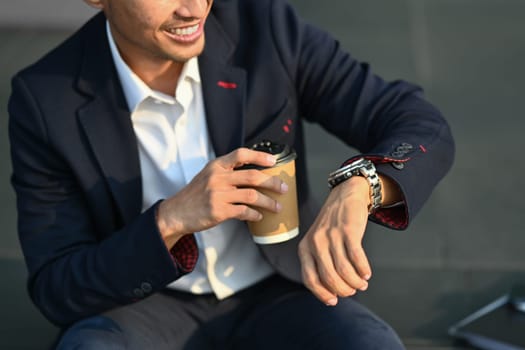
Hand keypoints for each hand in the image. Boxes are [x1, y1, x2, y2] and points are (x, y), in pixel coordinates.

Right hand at [157, 148, 287, 247]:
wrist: (176, 212)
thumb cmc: (195, 195)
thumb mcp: (208, 175)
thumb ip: (226, 172)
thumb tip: (254, 174)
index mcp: (216, 166)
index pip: (241, 154)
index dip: (259, 156)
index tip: (274, 161)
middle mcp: (218, 178)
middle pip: (253, 176)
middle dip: (272, 182)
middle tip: (284, 188)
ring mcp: (218, 195)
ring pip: (252, 196)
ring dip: (268, 202)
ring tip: (277, 206)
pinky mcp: (218, 211)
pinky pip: (244, 212)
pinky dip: (255, 214)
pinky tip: (259, 217)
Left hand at [298, 176, 371, 305]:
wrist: (345, 196)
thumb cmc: (331, 225)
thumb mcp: (317, 242)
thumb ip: (319, 263)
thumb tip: (331, 292)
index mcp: (304, 248)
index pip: (310, 279)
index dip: (322, 294)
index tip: (334, 301)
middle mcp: (315, 243)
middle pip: (329, 278)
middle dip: (343, 290)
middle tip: (353, 290)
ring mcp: (331, 236)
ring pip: (344, 270)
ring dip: (355, 282)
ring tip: (362, 283)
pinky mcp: (348, 230)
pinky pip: (356, 257)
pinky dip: (363, 269)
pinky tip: (367, 273)